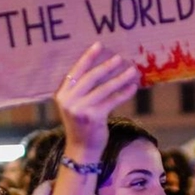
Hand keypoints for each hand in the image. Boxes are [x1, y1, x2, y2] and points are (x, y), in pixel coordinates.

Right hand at [54, 43, 141, 162]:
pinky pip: (112, 100)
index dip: (87, 58)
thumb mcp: (75, 105)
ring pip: (104, 88)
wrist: (81, 149)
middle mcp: (69, 101)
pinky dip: (124, 93)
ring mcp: (81, 109)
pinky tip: (133, 87)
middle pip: (91, 78)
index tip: (99, 45)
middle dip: (107, 66)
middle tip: (119, 57)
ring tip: (133, 70)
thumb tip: (102, 67)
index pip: (75, 72)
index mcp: (62, 95)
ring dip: (120, 78)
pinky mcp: (94, 117)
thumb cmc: (81, 124)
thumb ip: (81, 89)